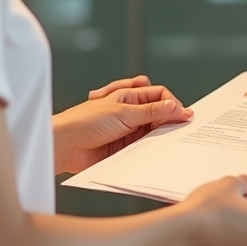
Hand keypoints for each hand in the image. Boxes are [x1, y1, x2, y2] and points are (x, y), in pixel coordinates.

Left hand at [54, 76, 192, 174]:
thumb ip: (151, 112)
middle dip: (170, 118)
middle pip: (159, 112)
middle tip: (182, 127)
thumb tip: (175, 106)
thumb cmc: (85, 122)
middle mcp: (130, 111)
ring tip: (171, 140)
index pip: (159, 95)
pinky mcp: (125, 147)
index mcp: (129, 96)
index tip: (182, 115)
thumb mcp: (123, 113)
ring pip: (154, 130)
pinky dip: (154, 148)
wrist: (64, 146)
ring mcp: (128, 130)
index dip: (172, 103)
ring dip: (162, 134)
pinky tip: (160, 150)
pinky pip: (145, 146)